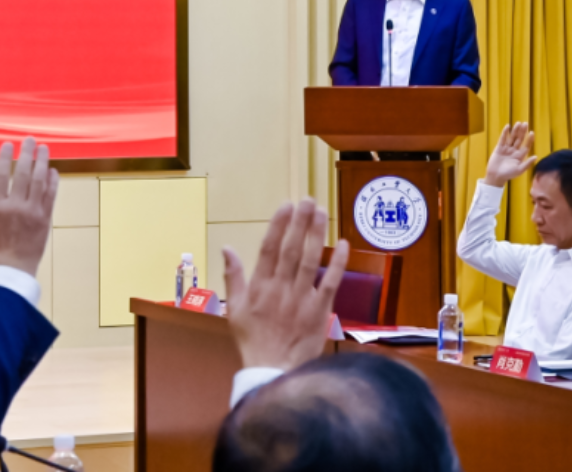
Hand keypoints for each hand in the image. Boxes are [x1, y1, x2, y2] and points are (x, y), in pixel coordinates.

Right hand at [0, 138, 58, 276]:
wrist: (12, 268)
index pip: (1, 175)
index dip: (5, 157)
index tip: (8, 144)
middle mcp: (15, 206)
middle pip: (23, 173)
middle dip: (27, 154)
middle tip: (30, 139)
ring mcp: (32, 212)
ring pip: (39, 182)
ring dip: (42, 163)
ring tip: (44, 148)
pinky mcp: (45, 219)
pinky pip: (51, 196)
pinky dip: (53, 183)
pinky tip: (53, 171)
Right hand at [224, 200, 349, 372]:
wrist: (273, 371)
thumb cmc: (252, 341)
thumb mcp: (234, 309)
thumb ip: (233, 277)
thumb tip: (227, 249)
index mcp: (259, 286)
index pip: (269, 248)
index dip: (278, 225)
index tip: (285, 206)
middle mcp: (281, 288)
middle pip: (292, 249)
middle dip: (300, 222)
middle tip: (307, 200)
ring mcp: (301, 298)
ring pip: (311, 260)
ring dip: (317, 235)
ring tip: (321, 213)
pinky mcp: (320, 311)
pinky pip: (331, 283)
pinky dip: (338, 264)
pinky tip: (344, 244)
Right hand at [483, 123, 536, 187]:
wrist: (496, 176)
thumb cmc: (508, 174)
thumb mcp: (520, 170)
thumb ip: (527, 163)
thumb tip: (536, 156)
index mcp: (520, 155)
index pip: (526, 145)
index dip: (529, 139)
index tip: (532, 132)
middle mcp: (514, 150)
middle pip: (519, 139)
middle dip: (522, 131)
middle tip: (526, 123)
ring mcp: (507, 148)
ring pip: (512, 138)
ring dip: (515, 130)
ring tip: (518, 123)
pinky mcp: (499, 147)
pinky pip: (503, 139)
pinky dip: (505, 133)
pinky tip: (508, 127)